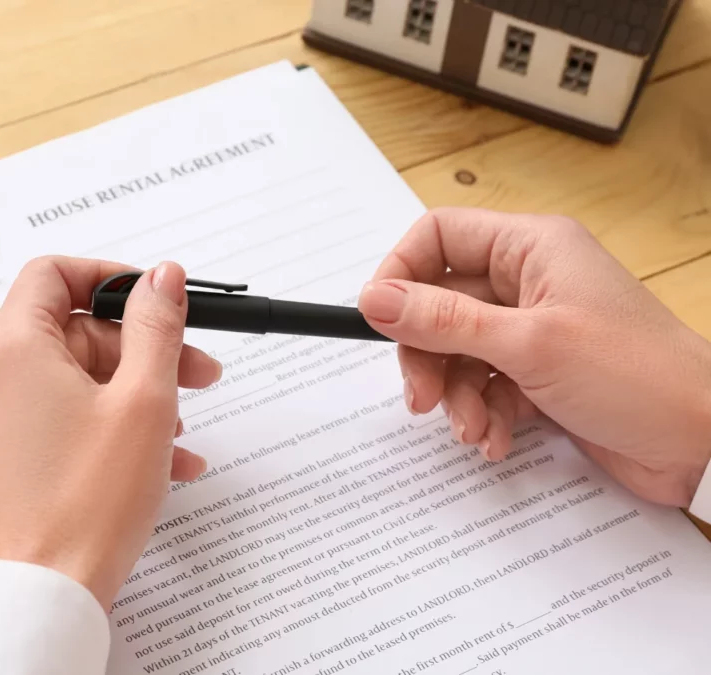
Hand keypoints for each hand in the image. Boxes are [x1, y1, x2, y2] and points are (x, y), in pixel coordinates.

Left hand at [0, 257, 220, 609]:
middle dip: (141, 349)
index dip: (112, 279)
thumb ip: (156, 327)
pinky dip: (103, 423)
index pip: (54, 274)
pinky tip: (160, 457)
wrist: (43, 593)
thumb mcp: (143, 401)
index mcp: (10, 346)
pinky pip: (55, 415)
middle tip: (196, 372)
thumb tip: (161, 278)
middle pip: (72, 330)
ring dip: (131, 393)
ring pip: (69, 377)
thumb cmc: (87, 506)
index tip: (156, 300)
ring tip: (182, 429)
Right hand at [358, 207, 710, 508]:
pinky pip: (483, 386)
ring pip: (457, 352)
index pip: (438, 236)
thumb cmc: (638, 376)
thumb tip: (374, 298)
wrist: (704, 442)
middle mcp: (528, 282)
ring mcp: (533, 330)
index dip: (401, 273)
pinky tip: (496, 439)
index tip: (378, 317)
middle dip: (426, 355)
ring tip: (473, 429)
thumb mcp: (528, 345)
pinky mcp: (539, 374)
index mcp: (530, 249)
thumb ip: (443, 321)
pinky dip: (482, 414)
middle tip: (422, 397)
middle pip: (438, 304)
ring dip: (456, 396)